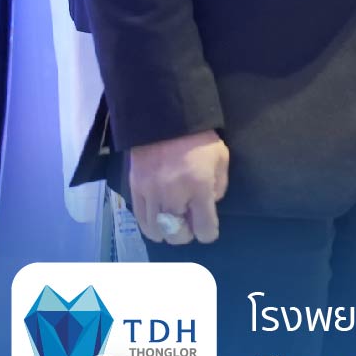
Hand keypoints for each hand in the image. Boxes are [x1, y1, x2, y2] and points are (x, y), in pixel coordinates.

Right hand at [129, 130, 228, 245]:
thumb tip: (210, 204)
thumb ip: (219, 185)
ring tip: (173, 222)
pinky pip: (140, 219)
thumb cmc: (199, 138)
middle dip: (187, 234)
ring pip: (156, 231)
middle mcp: (173, 196)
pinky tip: (158, 218)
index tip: (208, 230)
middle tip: (190, 224)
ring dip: (167, 231)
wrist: (164, 119)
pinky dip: (150, 224)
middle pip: (178, 235)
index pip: (204, 227)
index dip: (208, 233)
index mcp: (199, 187)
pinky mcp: (134, 190)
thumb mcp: (221, 158)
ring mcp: (151, 194)